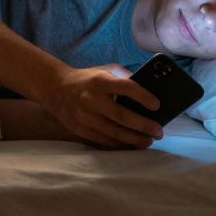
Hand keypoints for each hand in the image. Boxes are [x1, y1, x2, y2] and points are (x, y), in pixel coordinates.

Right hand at [34, 64, 163, 149]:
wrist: (57, 89)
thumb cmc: (88, 79)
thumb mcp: (104, 70)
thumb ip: (124, 77)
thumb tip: (149, 89)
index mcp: (100, 81)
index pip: (124, 88)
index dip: (142, 96)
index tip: (157, 105)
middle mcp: (92, 99)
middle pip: (121, 116)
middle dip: (143, 125)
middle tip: (158, 131)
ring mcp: (85, 117)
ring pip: (114, 132)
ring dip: (135, 139)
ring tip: (149, 141)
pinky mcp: (81, 130)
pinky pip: (105, 141)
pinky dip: (121, 145)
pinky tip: (133, 145)